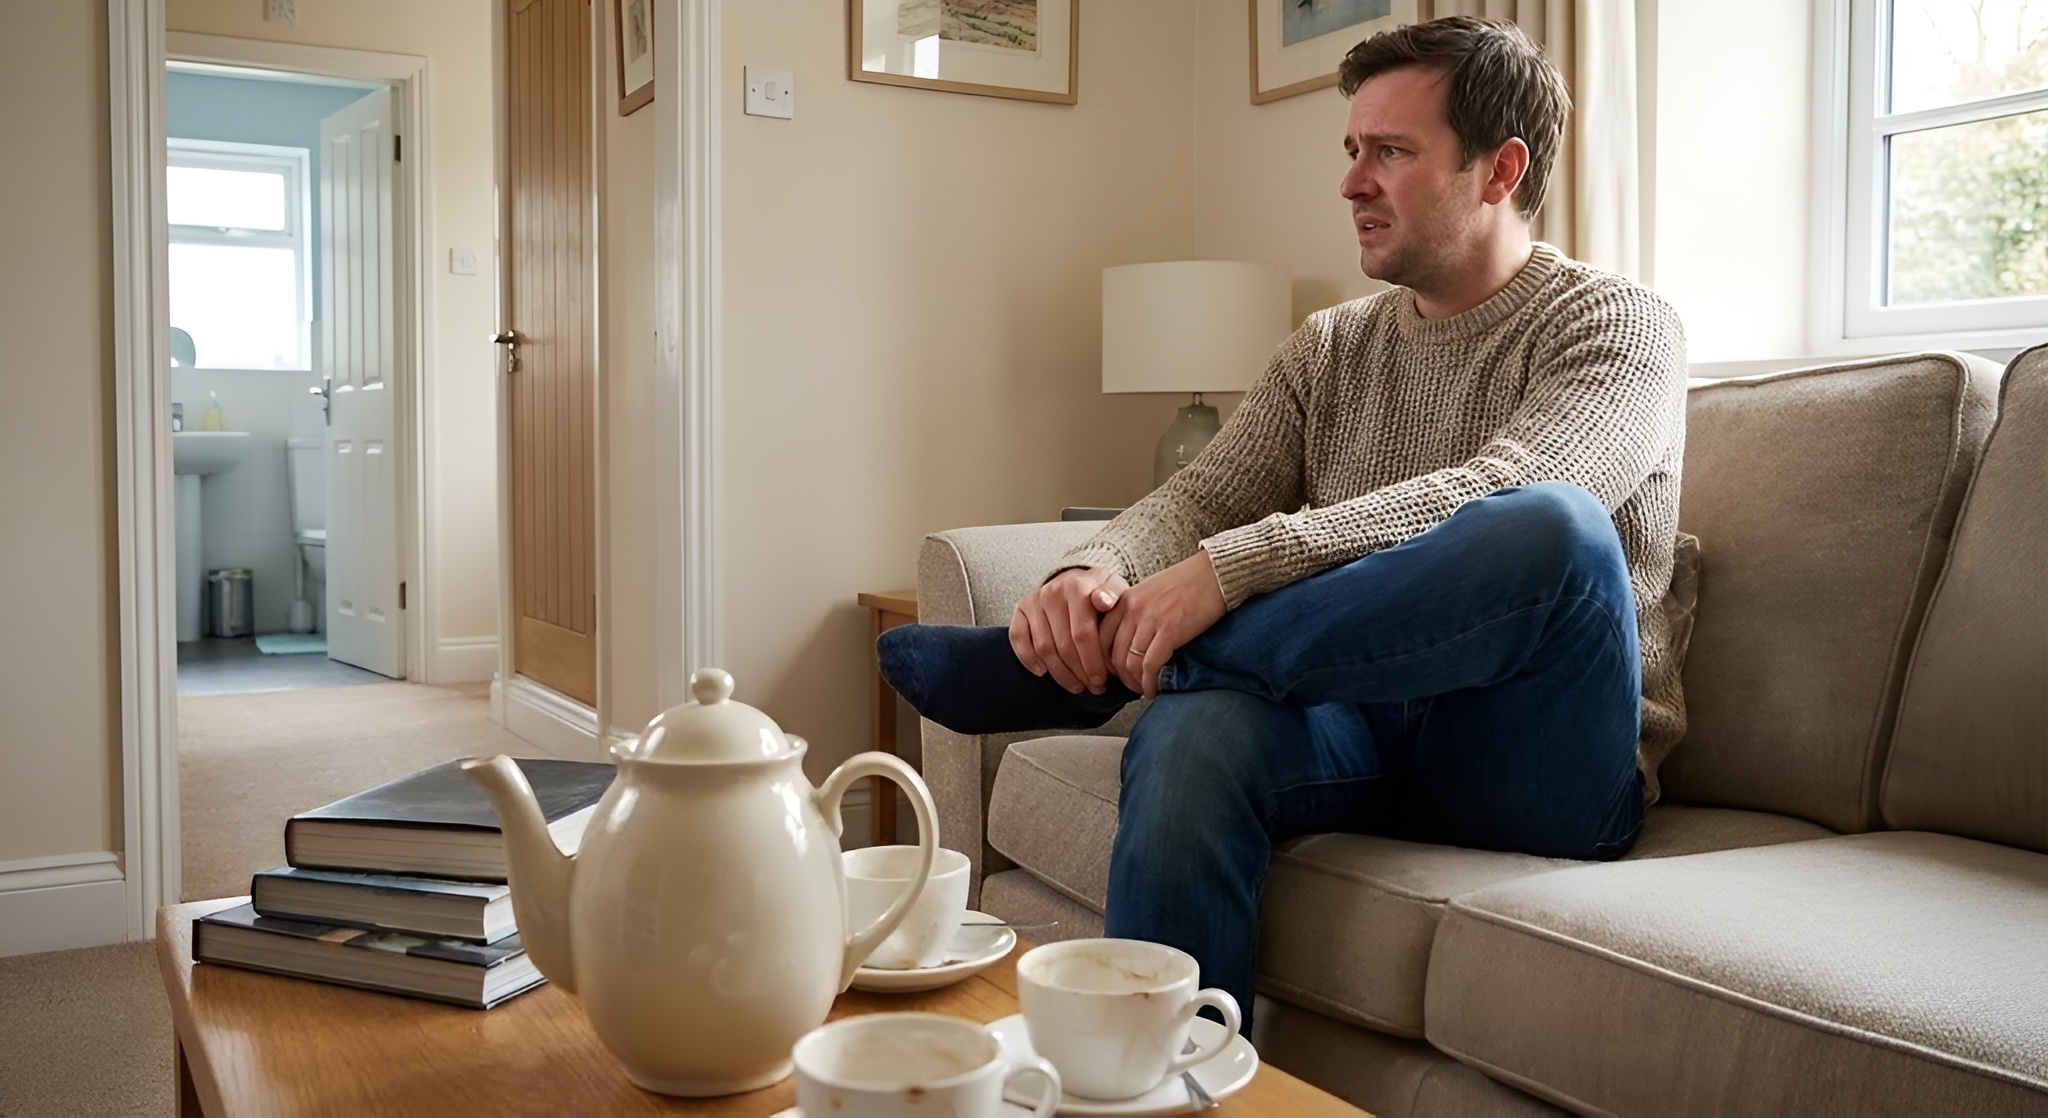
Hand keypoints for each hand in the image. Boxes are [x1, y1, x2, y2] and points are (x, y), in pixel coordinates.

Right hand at [1009, 567, 1130, 693]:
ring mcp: (1035, 601)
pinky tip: (1043, 672)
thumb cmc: (1101, 593)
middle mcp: (1053, 592)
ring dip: (1059, 673)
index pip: (1082, 634)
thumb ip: (1114, 597)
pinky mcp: (1021, 609)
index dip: (1092, 663)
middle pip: (1063, 645)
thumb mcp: (1116, 592)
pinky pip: (1018, 638)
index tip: (1101, 681)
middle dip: (1078, 672)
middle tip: (1091, 687)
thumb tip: (1104, 601)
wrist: (1079, 581)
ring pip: (1043, 647)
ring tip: (1075, 685)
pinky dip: (1028, 658)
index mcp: (1077, 587)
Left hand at [1097, 550, 1227, 698]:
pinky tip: (1154, 690)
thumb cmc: (1188, 584)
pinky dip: (1149, 683)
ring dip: (1135, 683)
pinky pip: (1150, 666)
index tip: (1114, 673)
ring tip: (1143, 690)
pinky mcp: (1169, 631)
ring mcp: (1149, 620)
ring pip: (1129, 664)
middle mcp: (1132, 610)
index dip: (1104, 661)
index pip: (1101, 638)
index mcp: (1124, 600)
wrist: (1215, 573)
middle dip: (1120, 678)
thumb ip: (1135, 613)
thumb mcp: (1150, 592)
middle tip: (1130, 686)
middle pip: (1112, 655)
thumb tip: (1130, 643)